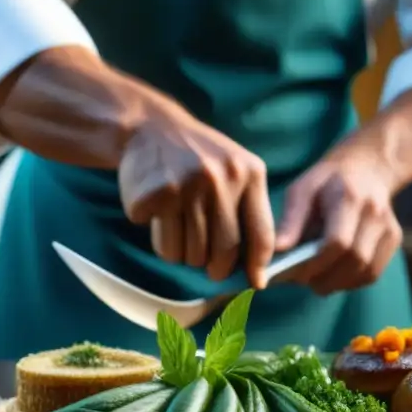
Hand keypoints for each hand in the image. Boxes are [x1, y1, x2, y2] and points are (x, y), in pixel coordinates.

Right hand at [118, 106, 274, 288]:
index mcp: (250, 173)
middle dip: (215, 267)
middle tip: (206, 264)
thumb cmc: (198, 158)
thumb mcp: (234, 170)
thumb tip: (258, 273)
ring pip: (193, 255)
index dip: (258, 265)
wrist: (150, 128)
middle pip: (225, 252)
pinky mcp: (158, 196)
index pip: (261, 234)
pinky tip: (160, 219)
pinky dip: (162, 244)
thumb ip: (249, 211)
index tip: (256, 283)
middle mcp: (222, 179)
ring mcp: (189, 186)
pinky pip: (165, 247)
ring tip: (180, 229)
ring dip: (185, 255)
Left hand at [274, 148, 402, 295]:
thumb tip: (276, 251)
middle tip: (304, 281)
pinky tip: (335, 276)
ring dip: (339, 283)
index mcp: (350, 197)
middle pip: (355, 260)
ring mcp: (389, 226)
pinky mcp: (394, 238)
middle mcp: (375, 213)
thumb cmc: (326, 181)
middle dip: (326, 277)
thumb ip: (290, 220)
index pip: (338, 242)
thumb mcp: (303, 190)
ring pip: (366, 271)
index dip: (317, 264)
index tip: (296, 274)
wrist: (366, 168)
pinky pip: (373, 272)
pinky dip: (352, 281)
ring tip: (317, 280)